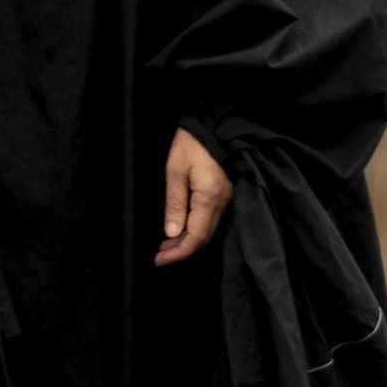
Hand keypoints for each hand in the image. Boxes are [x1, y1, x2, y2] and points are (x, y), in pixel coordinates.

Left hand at [154, 126, 232, 266]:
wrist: (213, 127)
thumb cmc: (192, 144)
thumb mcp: (175, 171)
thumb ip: (174, 203)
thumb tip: (172, 232)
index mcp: (209, 197)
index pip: (196, 237)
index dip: (178, 253)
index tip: (160, 259)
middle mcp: (222, 202)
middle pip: (203, 238)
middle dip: (181, 250)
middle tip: (160, 254)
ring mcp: (226, 199)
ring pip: (208, 231)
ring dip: (188, 241)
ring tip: (167, 245)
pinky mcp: (224, 195)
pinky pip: (211, 220)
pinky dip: (195, 229)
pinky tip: (182, 229)